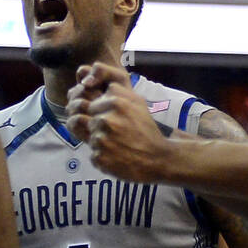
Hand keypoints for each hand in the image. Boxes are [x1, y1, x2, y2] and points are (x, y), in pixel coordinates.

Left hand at [66, 62, 172, 182]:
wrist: (156, 158)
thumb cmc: (146, 130)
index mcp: (116, 104)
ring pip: (91, 138)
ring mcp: (101, 140)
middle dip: (100, 128)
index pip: (93, 105)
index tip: (115, 121)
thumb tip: (103, 88)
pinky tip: (116, 157)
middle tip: (117, 135)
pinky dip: (103, 157)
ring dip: (101, 143)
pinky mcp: (99, 157)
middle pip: (91, 122)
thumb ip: (119, 92)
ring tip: (118, 146)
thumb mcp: (138, 103)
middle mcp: (106, 120)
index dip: (102, 114)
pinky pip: (94, 155)